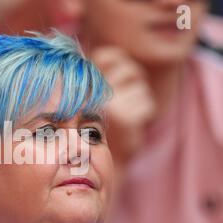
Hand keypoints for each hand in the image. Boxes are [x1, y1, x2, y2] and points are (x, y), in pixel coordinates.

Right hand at [90, 47, 155, 165]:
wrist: (96, 160)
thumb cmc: (96, 122)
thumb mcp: (91, 95)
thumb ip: (96, 74)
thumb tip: (102, 54)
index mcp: (84, 84)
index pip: (108, 55)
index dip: (116, 60)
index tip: (113, 76)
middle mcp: (93, 92)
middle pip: (130, 69)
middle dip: (132, 83)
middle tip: (121, 101)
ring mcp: (109, 105)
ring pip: (141, 88)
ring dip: (137, 101)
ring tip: (123, 115)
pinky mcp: (125, 119)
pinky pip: (147, 106)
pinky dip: (143, 115)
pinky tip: (130, 125)